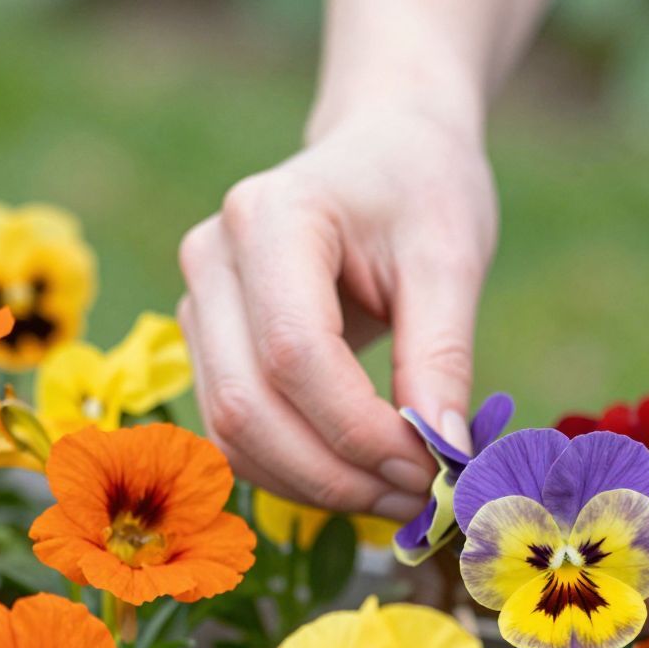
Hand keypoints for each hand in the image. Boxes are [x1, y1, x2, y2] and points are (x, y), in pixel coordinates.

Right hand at [177, 103, 497, 519]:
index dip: (359, 429)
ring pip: (232, 434)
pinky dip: (296, 475)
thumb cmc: (422, 189)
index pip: (295, 353)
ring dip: (316, 487)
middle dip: (337, 473)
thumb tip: (444, 459)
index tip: (433, 466)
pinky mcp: (206, 344)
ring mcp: (196, 303)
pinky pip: (235, 436)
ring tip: (401, 494)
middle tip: (423, 498)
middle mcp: (212, 258)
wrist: (384, 148)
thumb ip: (442, 356)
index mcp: (270, 217)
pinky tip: (362, 478)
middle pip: (249, 405)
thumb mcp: (452, 257)